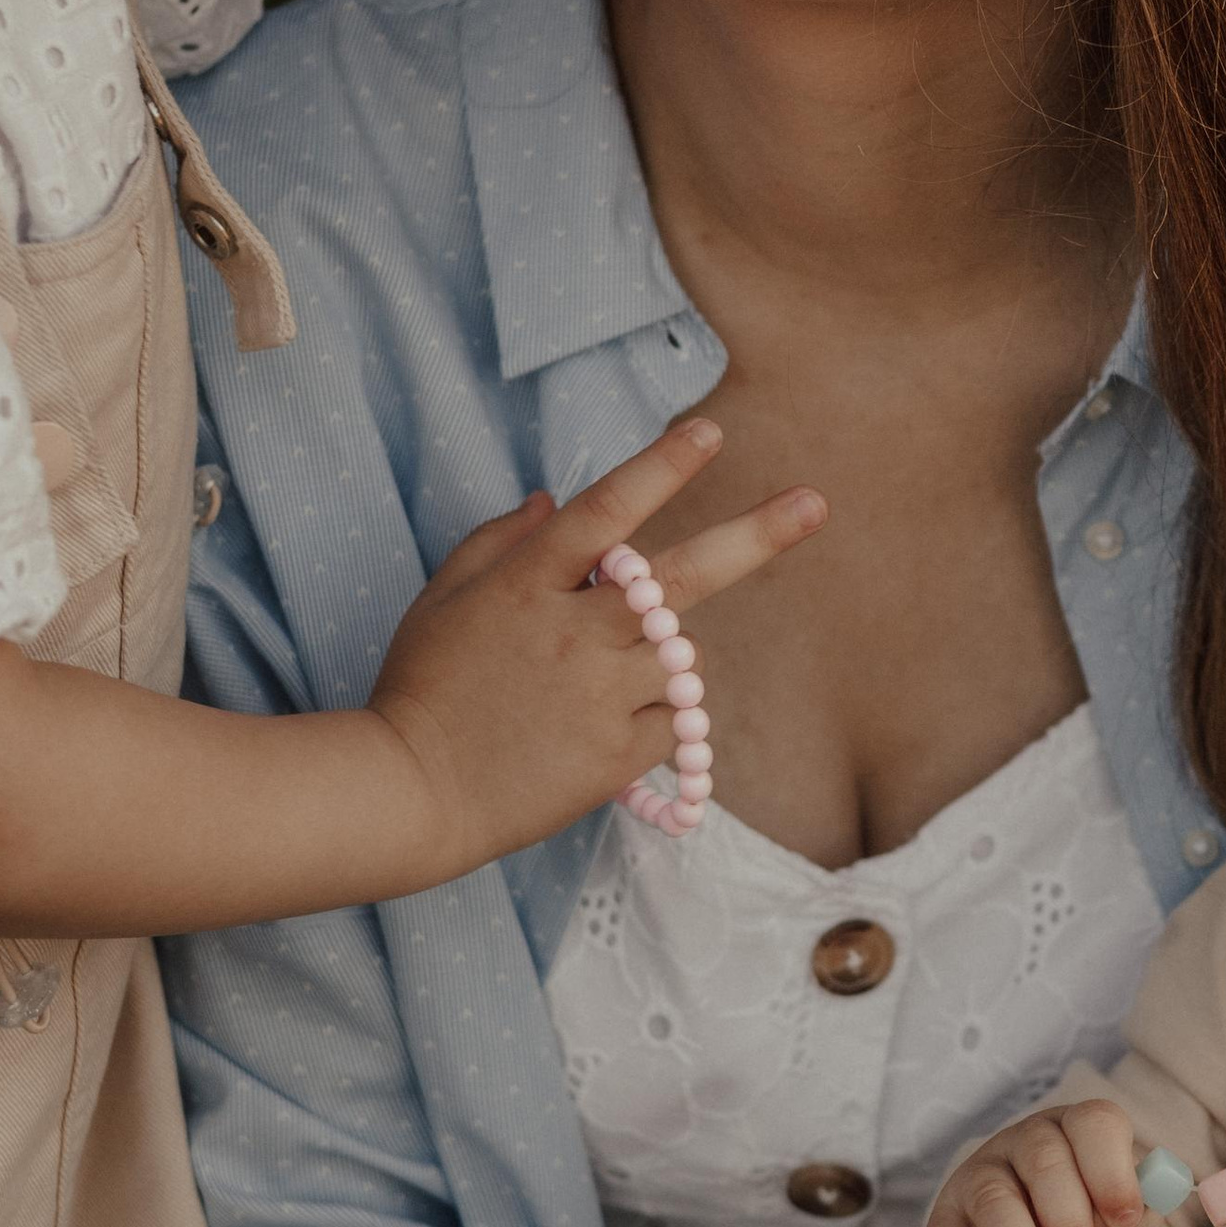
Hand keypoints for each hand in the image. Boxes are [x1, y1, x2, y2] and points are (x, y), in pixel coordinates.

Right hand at [368, 415, 822, 875]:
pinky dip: (651, 722)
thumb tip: (557, 502)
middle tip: (815, 503)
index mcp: (525, 583)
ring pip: (681, 658)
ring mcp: (598, 692)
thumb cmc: (421, 689)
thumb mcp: (443, 599)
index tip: (709, 431)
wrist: (410, 795)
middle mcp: (572, 629)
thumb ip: (499, 542)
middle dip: (755, 538)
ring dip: (663, 661)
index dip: (659, 468)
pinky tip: (592, 735)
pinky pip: (670, 723)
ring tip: (590, 691)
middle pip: (681, 578)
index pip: (605, 512)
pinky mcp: (616, 753)